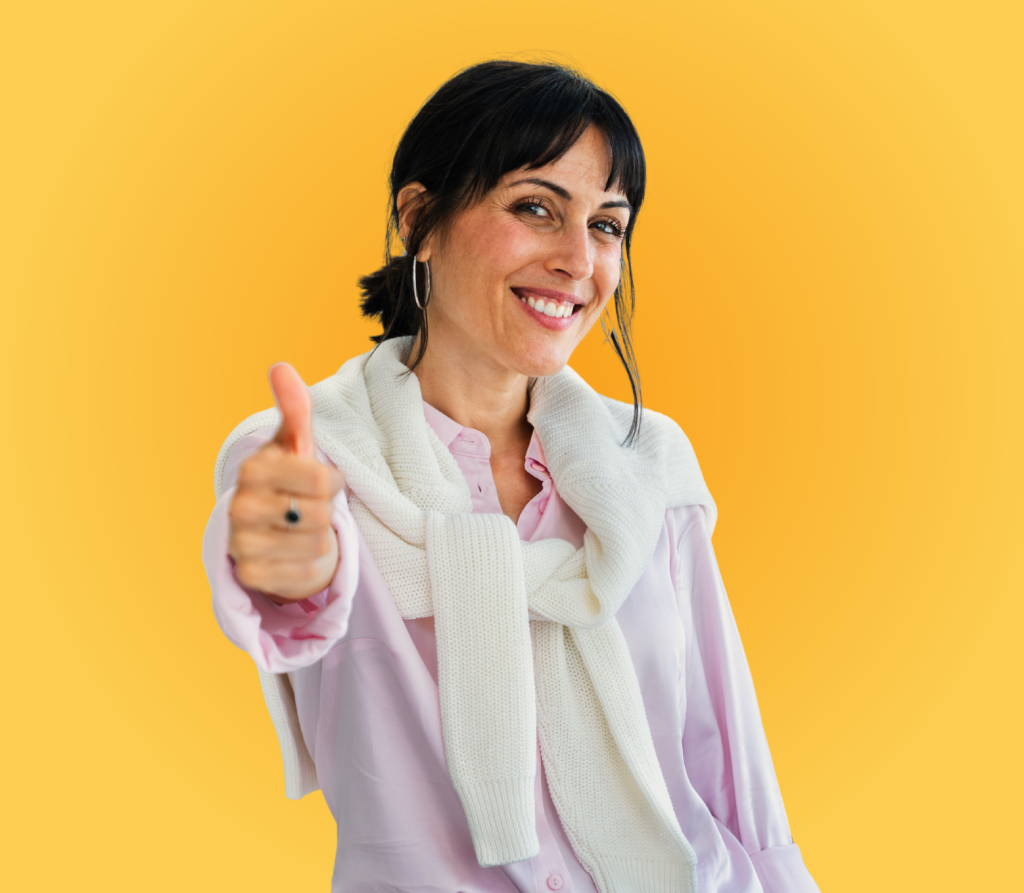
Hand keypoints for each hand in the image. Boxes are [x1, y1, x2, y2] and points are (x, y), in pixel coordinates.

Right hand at [227, 363, 345, 602]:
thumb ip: (295, 408)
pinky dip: (310, 564)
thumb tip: (281, 367)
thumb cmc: (289, 478)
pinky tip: (295, 552)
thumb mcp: (295, 443)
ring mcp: (242, 543)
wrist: (269, 528)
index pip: (321, 481)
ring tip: (302, 528)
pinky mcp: (250, 575)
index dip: (332, 482)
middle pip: (320, 515)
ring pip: (317, 544)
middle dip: (325, 510)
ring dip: (320, 538)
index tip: (322, 480)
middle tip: (308, 506)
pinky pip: (306, 573)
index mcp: (254, 469)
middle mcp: (240, 505)